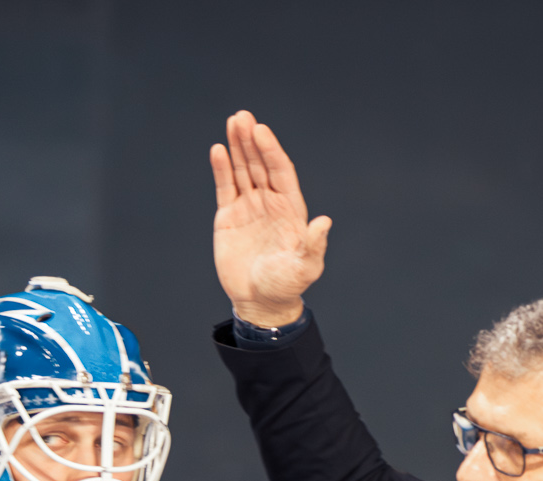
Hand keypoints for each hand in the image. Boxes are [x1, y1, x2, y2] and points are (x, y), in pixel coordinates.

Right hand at [211, 110, 331, 327]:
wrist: (261, 301)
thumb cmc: (287, 284)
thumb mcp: (306, 266)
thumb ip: (313, 244)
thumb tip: (324, 222)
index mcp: (290, 207)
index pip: (280, 170)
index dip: (271, 150)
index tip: (262, 131)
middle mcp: (270, 201)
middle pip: (260, 164)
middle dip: (252, 140)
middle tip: (242, 117)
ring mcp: (249, 207)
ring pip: (243, 170)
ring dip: (237, 147)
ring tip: (232, 122)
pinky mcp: (229, 216)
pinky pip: (225, 187)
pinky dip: (221, 169)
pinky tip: (218, 151)